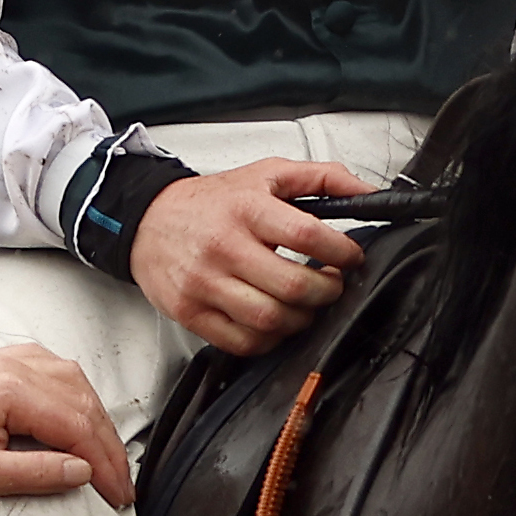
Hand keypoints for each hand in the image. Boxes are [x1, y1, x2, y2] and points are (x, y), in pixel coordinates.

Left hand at [0, 346, 134, 515]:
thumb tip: (82, 472)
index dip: (104, 463)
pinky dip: (72, 392)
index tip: (118, 496)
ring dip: (94, 415)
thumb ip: (33, 473)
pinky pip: (48, 368)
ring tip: (106, 454)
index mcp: (6, 389)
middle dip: (106, 442)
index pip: (76, 424)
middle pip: (80, 398)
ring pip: (70, 378)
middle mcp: (8, 365)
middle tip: (121, 483)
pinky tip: (78, 412)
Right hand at [131, 160, 369, 355]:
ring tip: (304, 304)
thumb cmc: (211, 203)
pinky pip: (243, 342)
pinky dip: (269, 339)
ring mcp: (205, 284)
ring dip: (301, 318)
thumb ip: (321, 178)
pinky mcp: (191, 312)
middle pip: (293, 287)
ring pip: (271, 320)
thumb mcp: (267, 174)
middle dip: (328, 292)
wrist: (148, 220)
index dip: (341, 252)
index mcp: (247, 209)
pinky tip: (275, 320)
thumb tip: (367, 193)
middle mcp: (224, 247)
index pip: (307, 236)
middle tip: (332, 285)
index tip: (350, 258)